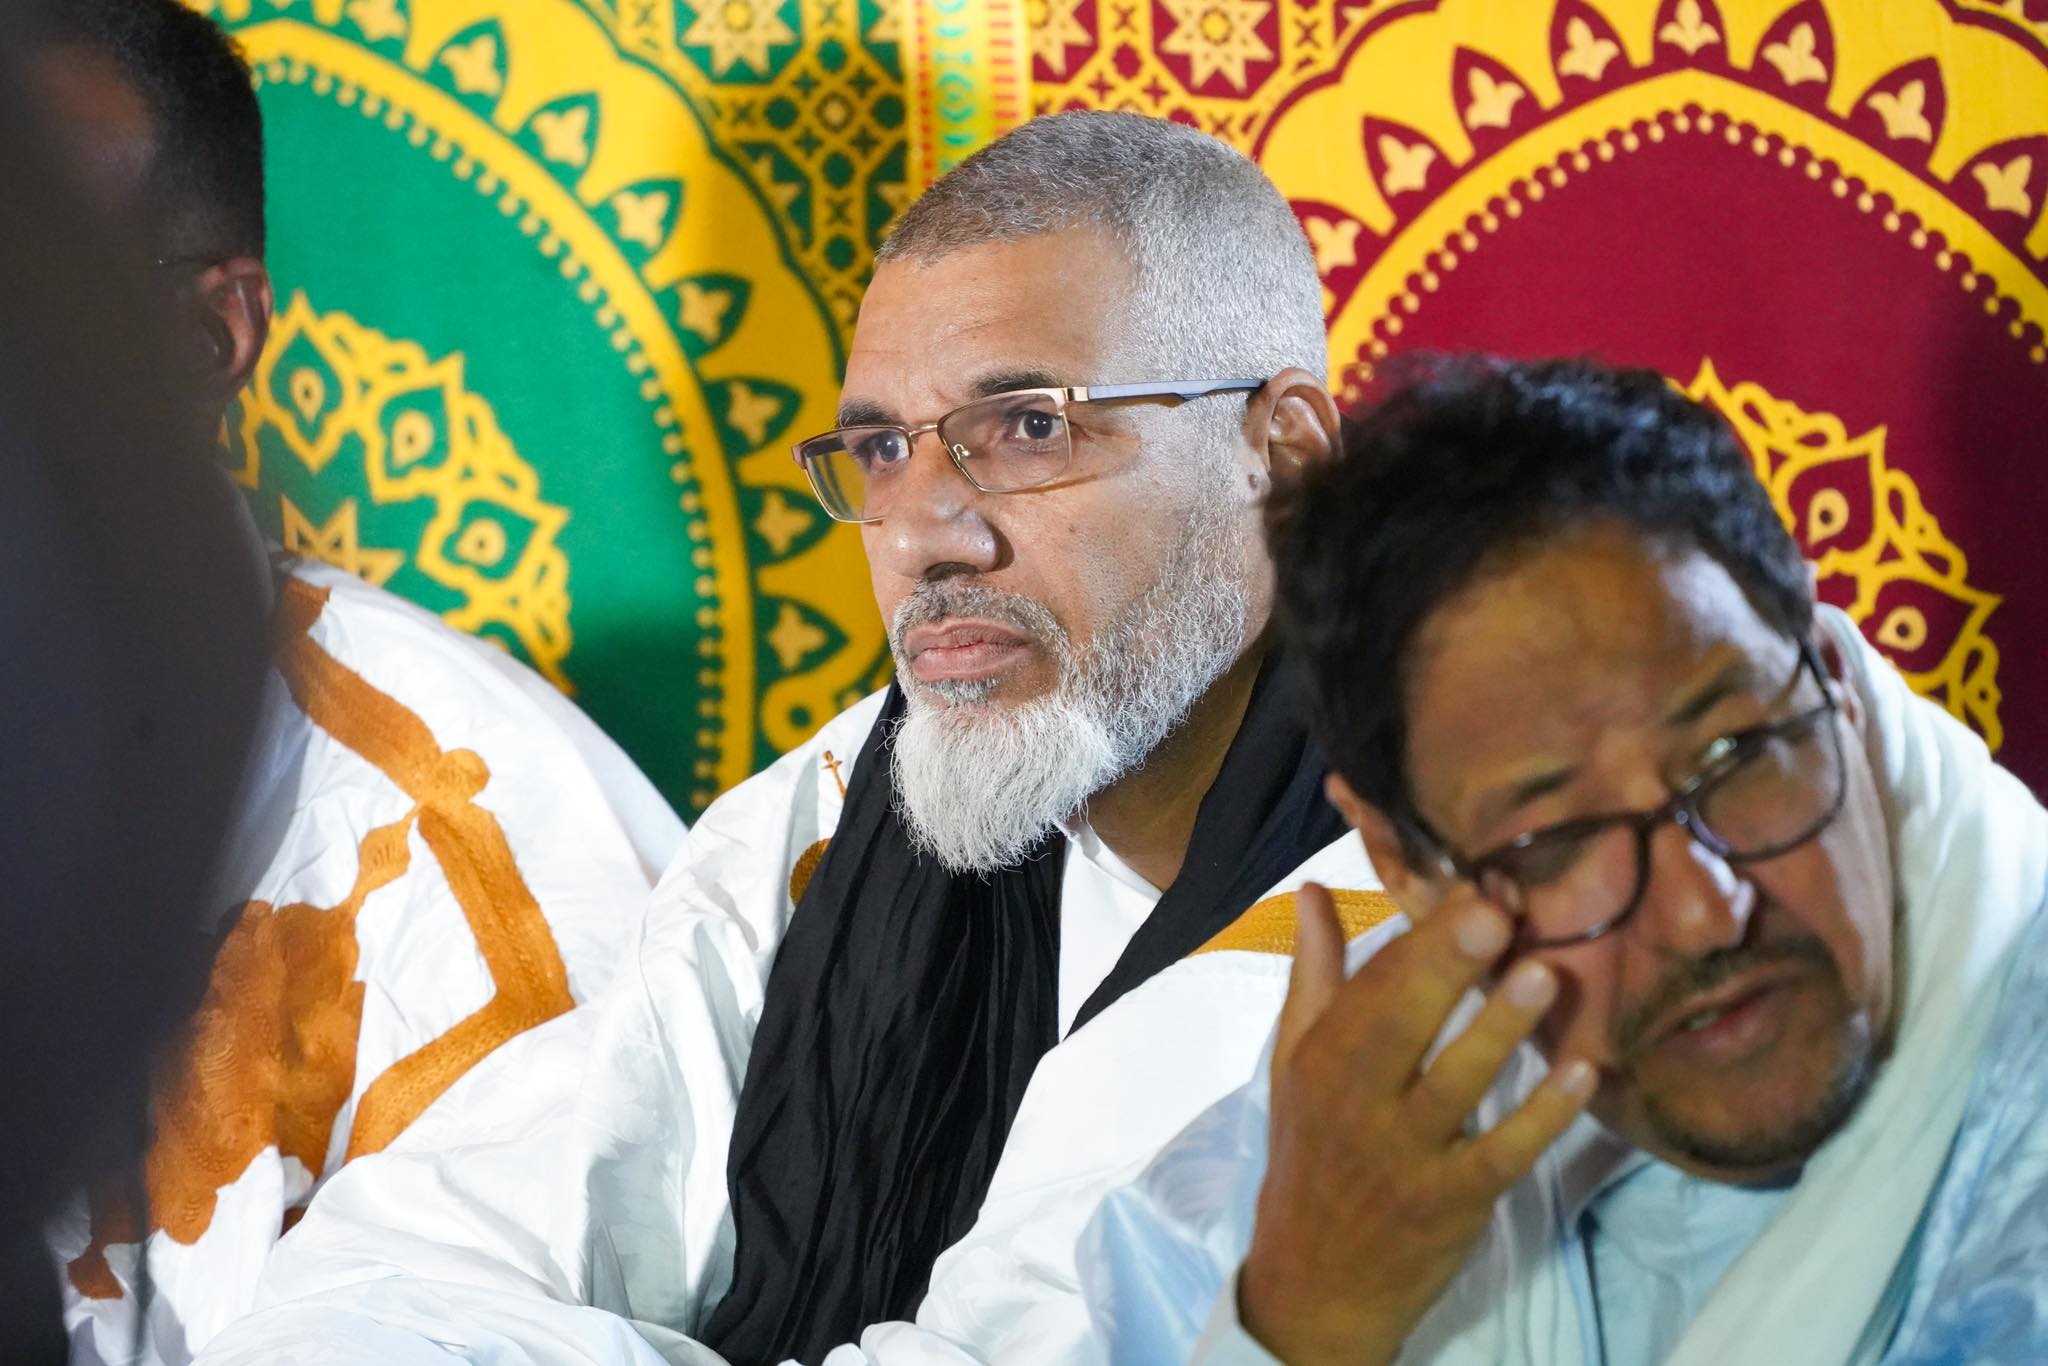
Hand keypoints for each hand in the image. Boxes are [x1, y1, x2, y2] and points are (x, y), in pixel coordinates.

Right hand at [1237, 882, 1596, 1365]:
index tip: (1472, 882)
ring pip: (1458, 1084)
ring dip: (1500, 1030)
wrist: (1317, 1279)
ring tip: (1542, 976)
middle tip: (1496, 910)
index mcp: (1324, 1059)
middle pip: (1402, 1025)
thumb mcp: (1295, 1062)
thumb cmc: (1312, 1152)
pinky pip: (1505, 1153)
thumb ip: (1315, 975)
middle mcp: (1360, 1102)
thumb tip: (1315, 889)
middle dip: (1447, 967)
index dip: (1423, 934)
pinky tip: (1583, 1073)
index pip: (1371, 984)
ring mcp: (1409, 1155)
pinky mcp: (1457, 1202)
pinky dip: (1544, 1116)